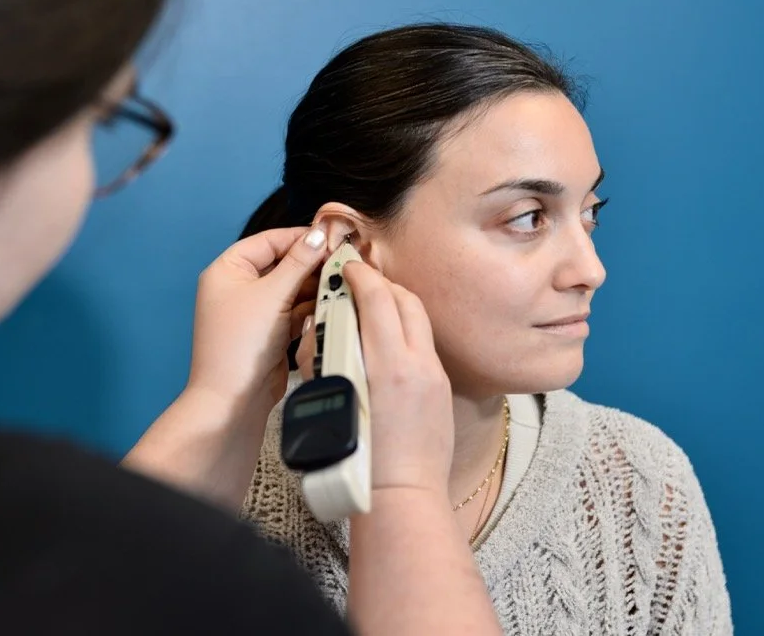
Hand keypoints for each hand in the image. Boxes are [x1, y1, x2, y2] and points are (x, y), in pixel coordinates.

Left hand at [188, 226, 328, 413]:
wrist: (233, 399)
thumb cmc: (242, 343)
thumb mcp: (273, 294)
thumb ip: (298, 262)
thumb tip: (318, 235)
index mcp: (227, 270)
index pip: (268, 241)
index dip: (299, 238)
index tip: (330, 237)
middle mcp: (238, 287)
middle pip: (281, 264)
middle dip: (310, 265)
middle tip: (342, 261)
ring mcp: (254, 311)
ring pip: (290, 288)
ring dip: (313, 287)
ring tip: (341, 283)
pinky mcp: (269, 332)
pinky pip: (293, 311)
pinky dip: (309, 308)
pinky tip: (330, 305)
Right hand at [294, 261, 454, 496]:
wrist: (400, 497)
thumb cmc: (358, 463)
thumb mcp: (333, 404)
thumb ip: (328, 360)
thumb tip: (322, 329)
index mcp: (388, 367)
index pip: (378, 300)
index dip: (361, 276)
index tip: (347, 267)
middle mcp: (416, 364)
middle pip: (404, 300)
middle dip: (381, 283)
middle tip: (359, 280)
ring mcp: (434, 375)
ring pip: (419, 319)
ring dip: (397, 303)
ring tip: (374, 304)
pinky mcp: (441, 388)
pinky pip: (425, 344)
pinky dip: (407, 330)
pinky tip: (389, 340)